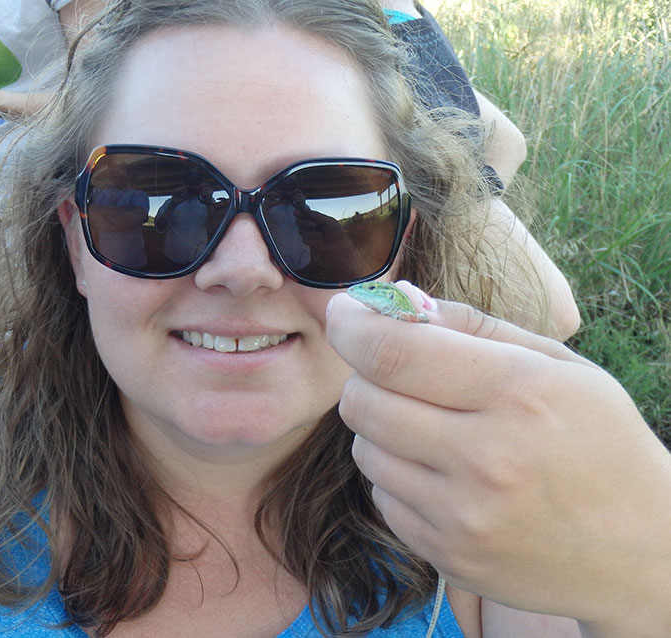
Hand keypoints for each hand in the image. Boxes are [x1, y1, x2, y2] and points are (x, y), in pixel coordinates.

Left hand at [326, 282, 670, 635]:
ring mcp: (463, 517)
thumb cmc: (600, 441)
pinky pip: (381, 497)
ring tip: (431, 429)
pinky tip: (440, 475)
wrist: (644, 550)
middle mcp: (485, 458)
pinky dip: (395, 476)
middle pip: (363, 400)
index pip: (393, 352)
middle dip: (365, 377)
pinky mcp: (449, 556)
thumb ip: (472, 326)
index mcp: (516, 393)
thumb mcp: (557, 365)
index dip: (352, 325)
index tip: (343, 312)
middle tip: (396, 374)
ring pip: (364, 450)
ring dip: (381, 428)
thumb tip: (396, 300)